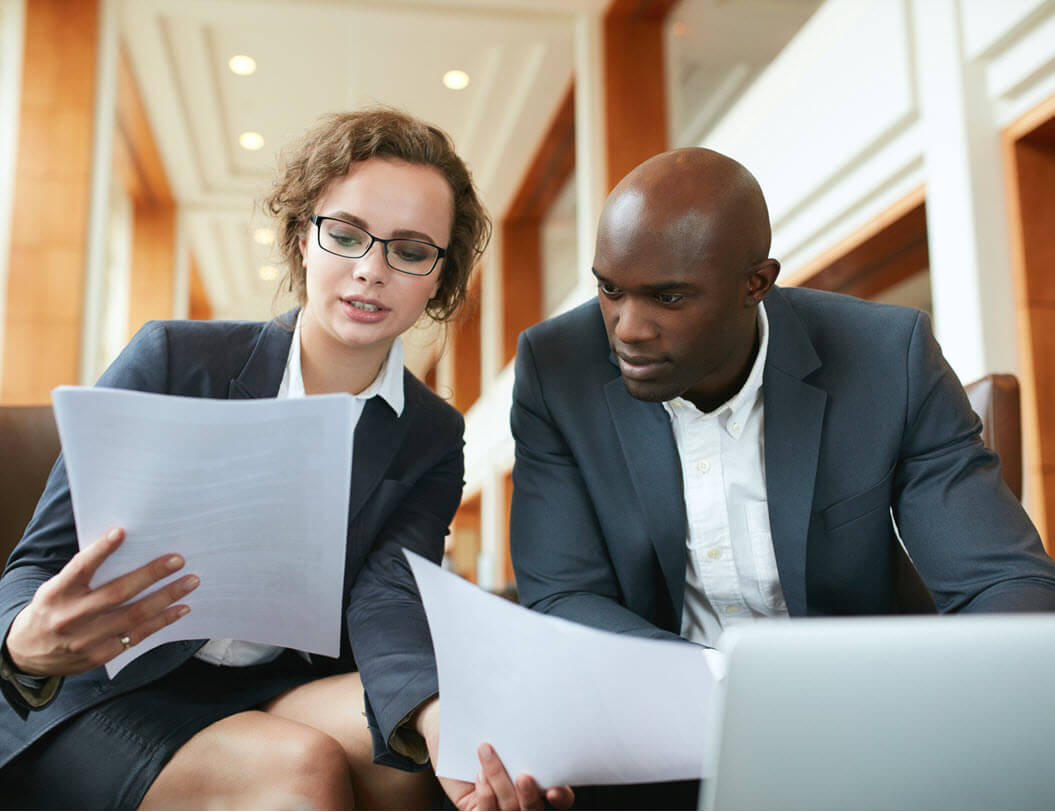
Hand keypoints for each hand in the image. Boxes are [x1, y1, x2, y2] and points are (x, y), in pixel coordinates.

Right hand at [5, 528, 197, 676]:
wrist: (27, 652)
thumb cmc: (51, 609)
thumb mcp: (56, 588)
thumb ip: (83, 574)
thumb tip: (125, 547)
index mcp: (57, 593)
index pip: (80, 568)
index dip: (100, 551)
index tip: (121, 532)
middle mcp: (71, 616)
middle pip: (117, 593)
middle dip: (151, 574)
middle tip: (178, 559)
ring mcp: (86, 639)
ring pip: (133, 615)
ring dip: (166, 597)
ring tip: (190, 581)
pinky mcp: (100, 655)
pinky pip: (137, 636)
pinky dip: (162, 621)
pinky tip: (181, 608)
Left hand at [415, 698, 573, 809]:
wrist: (450, 733)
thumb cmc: (484, 724)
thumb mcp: (505, 723)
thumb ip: (523, 727)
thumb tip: (538, 704)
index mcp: (539, 778)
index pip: (561, 797)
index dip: (561, 797)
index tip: (553, 788)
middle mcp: (522, 797)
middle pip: (534, 809)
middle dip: (529, 795)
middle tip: (523, 776)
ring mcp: (501, 807)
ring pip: (510, 809)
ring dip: (500, 783)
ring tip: (487, 753)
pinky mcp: (480, 811)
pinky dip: (485, 795)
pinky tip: (479, 775)